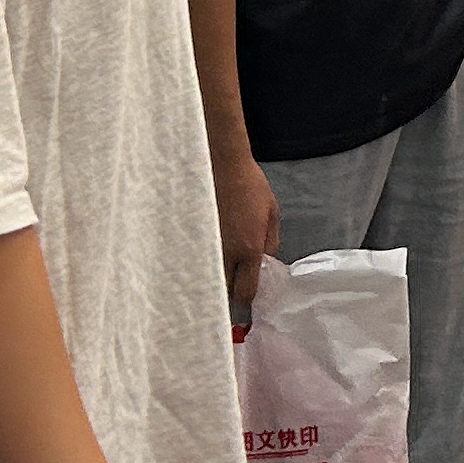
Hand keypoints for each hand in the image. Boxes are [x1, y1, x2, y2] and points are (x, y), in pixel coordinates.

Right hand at [212, 150, 278, 326]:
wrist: (221, 163)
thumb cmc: (250, 186)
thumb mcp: (272, 212)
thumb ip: (270, 242)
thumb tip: (263, 261)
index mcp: (249, 249)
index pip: (246, 291)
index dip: (248, 299)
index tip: (249, 296)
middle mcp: (225, 253)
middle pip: (224, 291)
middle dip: (230, 290)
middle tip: (234, 280)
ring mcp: (206, 247)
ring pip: (209, 278)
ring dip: (215, 277)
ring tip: (220, 268)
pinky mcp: (191, 239)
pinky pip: (196, 261)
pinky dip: (201, 263)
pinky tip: (204, 256)